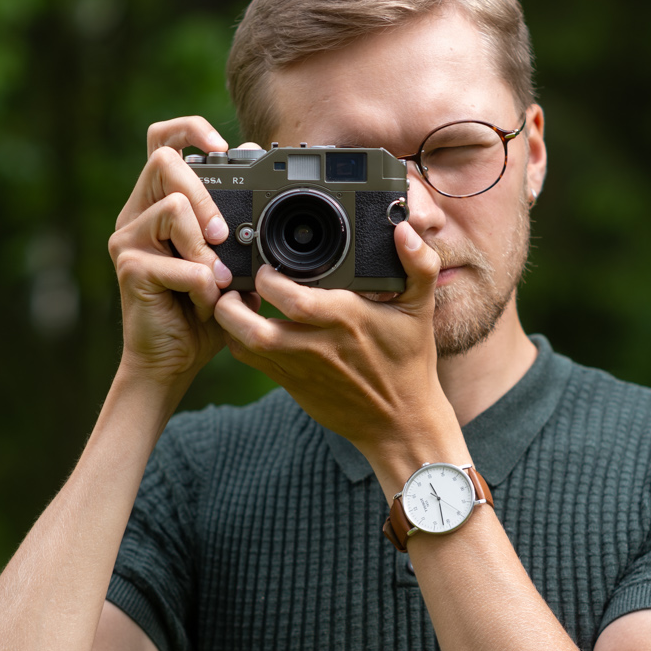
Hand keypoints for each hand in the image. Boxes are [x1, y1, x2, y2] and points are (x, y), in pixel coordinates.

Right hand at [108, 117, 236, 389]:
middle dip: (204, 194)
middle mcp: (136, 214)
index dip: (191, 130)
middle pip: (163, 161)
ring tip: (216, 280)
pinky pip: (180, 261)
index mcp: (159, 204)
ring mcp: (128, 239)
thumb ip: (240, 232)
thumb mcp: (231, 265)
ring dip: (206, 247)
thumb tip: (274, 200)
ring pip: (172, 207)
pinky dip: (202, 285)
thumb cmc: (201, 314)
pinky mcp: (128, 267)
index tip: (225, 149)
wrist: (172, 362)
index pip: (162, 141)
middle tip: (223, 235)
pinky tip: (202, 304)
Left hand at [215, 219, 460, 485]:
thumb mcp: (420, 309)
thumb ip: (418, 265)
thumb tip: (404, 229)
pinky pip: (250, 360)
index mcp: (346, 319)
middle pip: (253, 326)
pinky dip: (238, 339)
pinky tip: (246, 323)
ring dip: (230, 320)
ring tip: (235, 299)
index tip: (268, 265)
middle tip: (237, 281)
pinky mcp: (290, 383)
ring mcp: (299, 367)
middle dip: (233, 300)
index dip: (268, 277)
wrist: (399, 422)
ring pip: (244, 344)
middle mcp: (316, 345)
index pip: (291, 298)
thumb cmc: (408, 362)